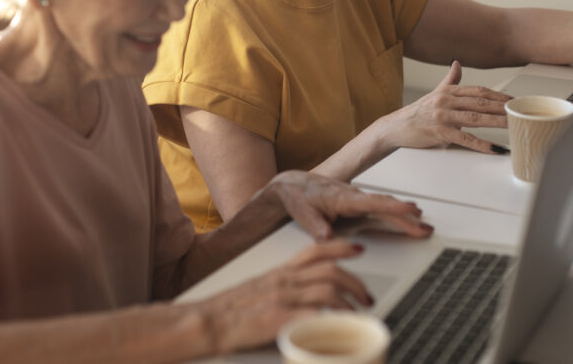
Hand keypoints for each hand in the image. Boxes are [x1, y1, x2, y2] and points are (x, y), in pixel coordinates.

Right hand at [195, 239, 370, 353]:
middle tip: (367, 295)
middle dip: (355, 281)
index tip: (358, 248)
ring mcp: (281, 297)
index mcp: (279, 273)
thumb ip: (281, 292)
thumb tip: (302, 299)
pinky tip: (340, 325)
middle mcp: (283, 281)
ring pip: (327, 289)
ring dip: (349, 300)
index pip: (315, 251)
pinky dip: (330, 318)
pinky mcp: (278, 317)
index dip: (340, 247)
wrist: (204, 322)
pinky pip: (313, 314)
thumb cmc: (228, 312)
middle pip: (329, 270)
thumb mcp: (259, 293)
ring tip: (359, 311)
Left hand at [271, 170, 433, 241]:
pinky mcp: (355, 201)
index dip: (393, 207)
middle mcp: (353, 196)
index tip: (411, 209)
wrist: (291, 184)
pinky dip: (395, 209)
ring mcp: (356, 198)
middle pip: (385, 206)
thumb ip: (315, 226)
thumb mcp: (302, 213)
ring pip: (384, 205)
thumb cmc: (297, 196)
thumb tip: (326, 237)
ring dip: (404, 214)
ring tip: (423, 224)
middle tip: (425, 228)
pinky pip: (380, 205)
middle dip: (407, 217)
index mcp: (343, 199)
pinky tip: (405, 213)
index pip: (373, 203)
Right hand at [369, 61, 509, 154]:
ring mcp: (443, 116)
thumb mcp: (434, 94)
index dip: (497, 95)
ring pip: (476, 118)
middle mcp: (446, 101)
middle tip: (520, 111)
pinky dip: (481, 144)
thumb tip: (457, 64)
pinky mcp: (439, 132)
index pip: (478, 91)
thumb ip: (449, 80)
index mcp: (448, 91)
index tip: (513, 100)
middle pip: (481, 103)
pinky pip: (465, 138)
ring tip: (514, 125)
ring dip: (497, 122)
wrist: (394, 127)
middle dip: (503, 107)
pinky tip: (494, 147)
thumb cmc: (416, 113)